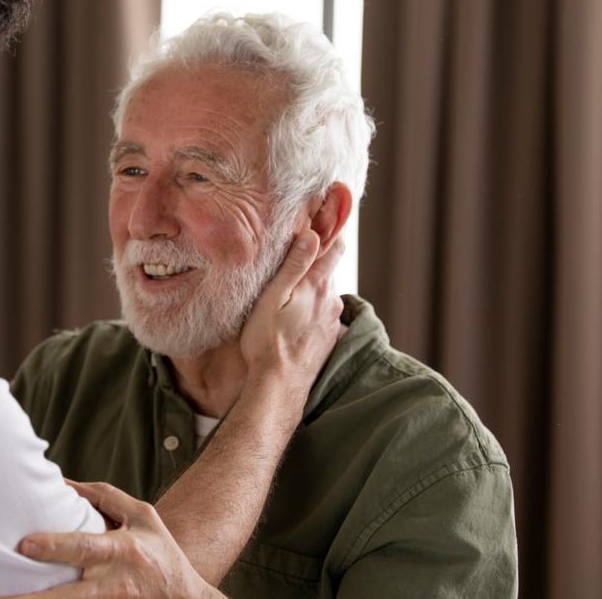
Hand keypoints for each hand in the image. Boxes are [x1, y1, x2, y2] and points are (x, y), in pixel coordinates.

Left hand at [0, 481, 221, 598]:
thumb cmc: (161, 551)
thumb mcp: (142, 515)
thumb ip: (104, 497)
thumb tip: (63, 483)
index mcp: (122, 550)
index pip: (84, 548)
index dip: (54, 546)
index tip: (24, 545)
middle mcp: (114, 582)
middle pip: (68, 595)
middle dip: (33, 598)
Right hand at [239, 229, 344, 406]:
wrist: (279, 387)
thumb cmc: (267, 342)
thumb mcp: (272, 299)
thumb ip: (293, 266)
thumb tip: (311, 234)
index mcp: (317, 286)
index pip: (334, 248)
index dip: (332, 230)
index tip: (327, 214)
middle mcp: (331, 302)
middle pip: (328, 270)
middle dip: (315, 260)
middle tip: (296, 253)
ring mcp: (332, 322)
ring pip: (324, 294)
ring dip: (311, 288)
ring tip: (289, 292)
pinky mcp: (328, 339)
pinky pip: (322, 315)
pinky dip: (311, 310)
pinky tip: (293, 319)